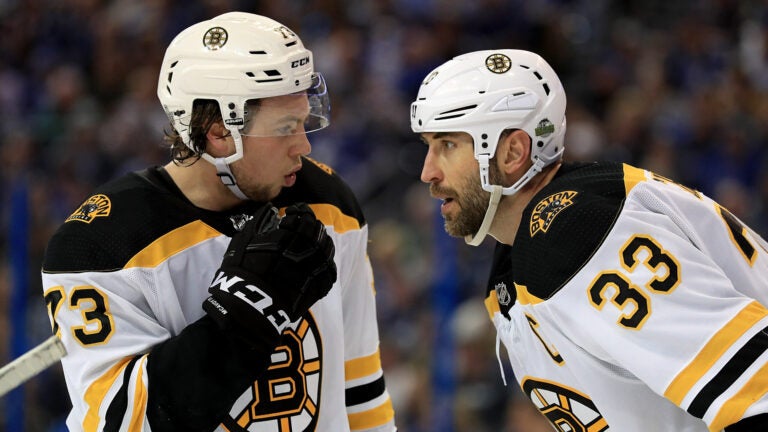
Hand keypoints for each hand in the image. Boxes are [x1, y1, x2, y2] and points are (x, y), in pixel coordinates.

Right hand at [203, 203, 336, 345]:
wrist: (249, 306)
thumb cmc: (242, 271)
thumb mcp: (244, 240)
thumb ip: (259, 221)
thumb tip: (271, 209)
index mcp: (288, 236)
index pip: (303, 216)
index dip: (300, 211)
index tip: (293, 212)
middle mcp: (305, 251)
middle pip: (317, 230)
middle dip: (310, 224)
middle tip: (301, 226)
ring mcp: (314, 270)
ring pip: (327, 248)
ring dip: (320, 241)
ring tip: (310, 242)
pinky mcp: (318, 287)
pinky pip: (330, 271)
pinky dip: (326, 262)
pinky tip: (317, 261)